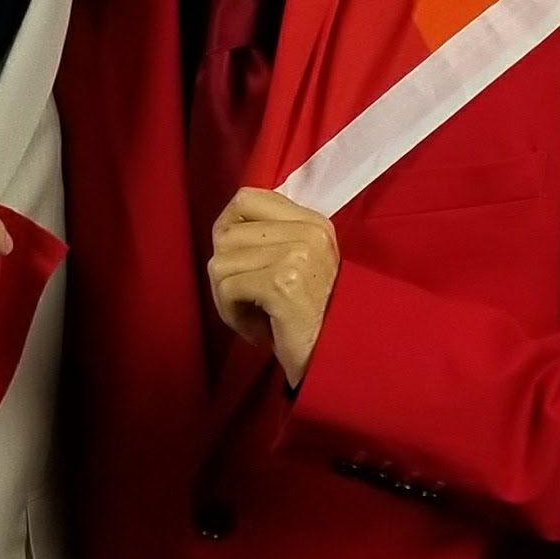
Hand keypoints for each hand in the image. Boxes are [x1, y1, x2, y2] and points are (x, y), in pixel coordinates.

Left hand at [206, 187, 338, 386]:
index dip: (227, 229)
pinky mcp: (282, 283)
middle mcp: (308, 232)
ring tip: (252, 317)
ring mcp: (296, 255)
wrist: (339, 359)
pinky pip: (227, 288)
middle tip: (246, 302)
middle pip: (226, 234)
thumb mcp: (298, 266)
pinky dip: (232, 314)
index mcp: (313, 222)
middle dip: (225, 274)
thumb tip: (222, 229)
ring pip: (220, 263)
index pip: (245, 199)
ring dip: (226, 299)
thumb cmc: (311, 319)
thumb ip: (269, 240)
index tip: (236, 263)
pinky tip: (257, 330)